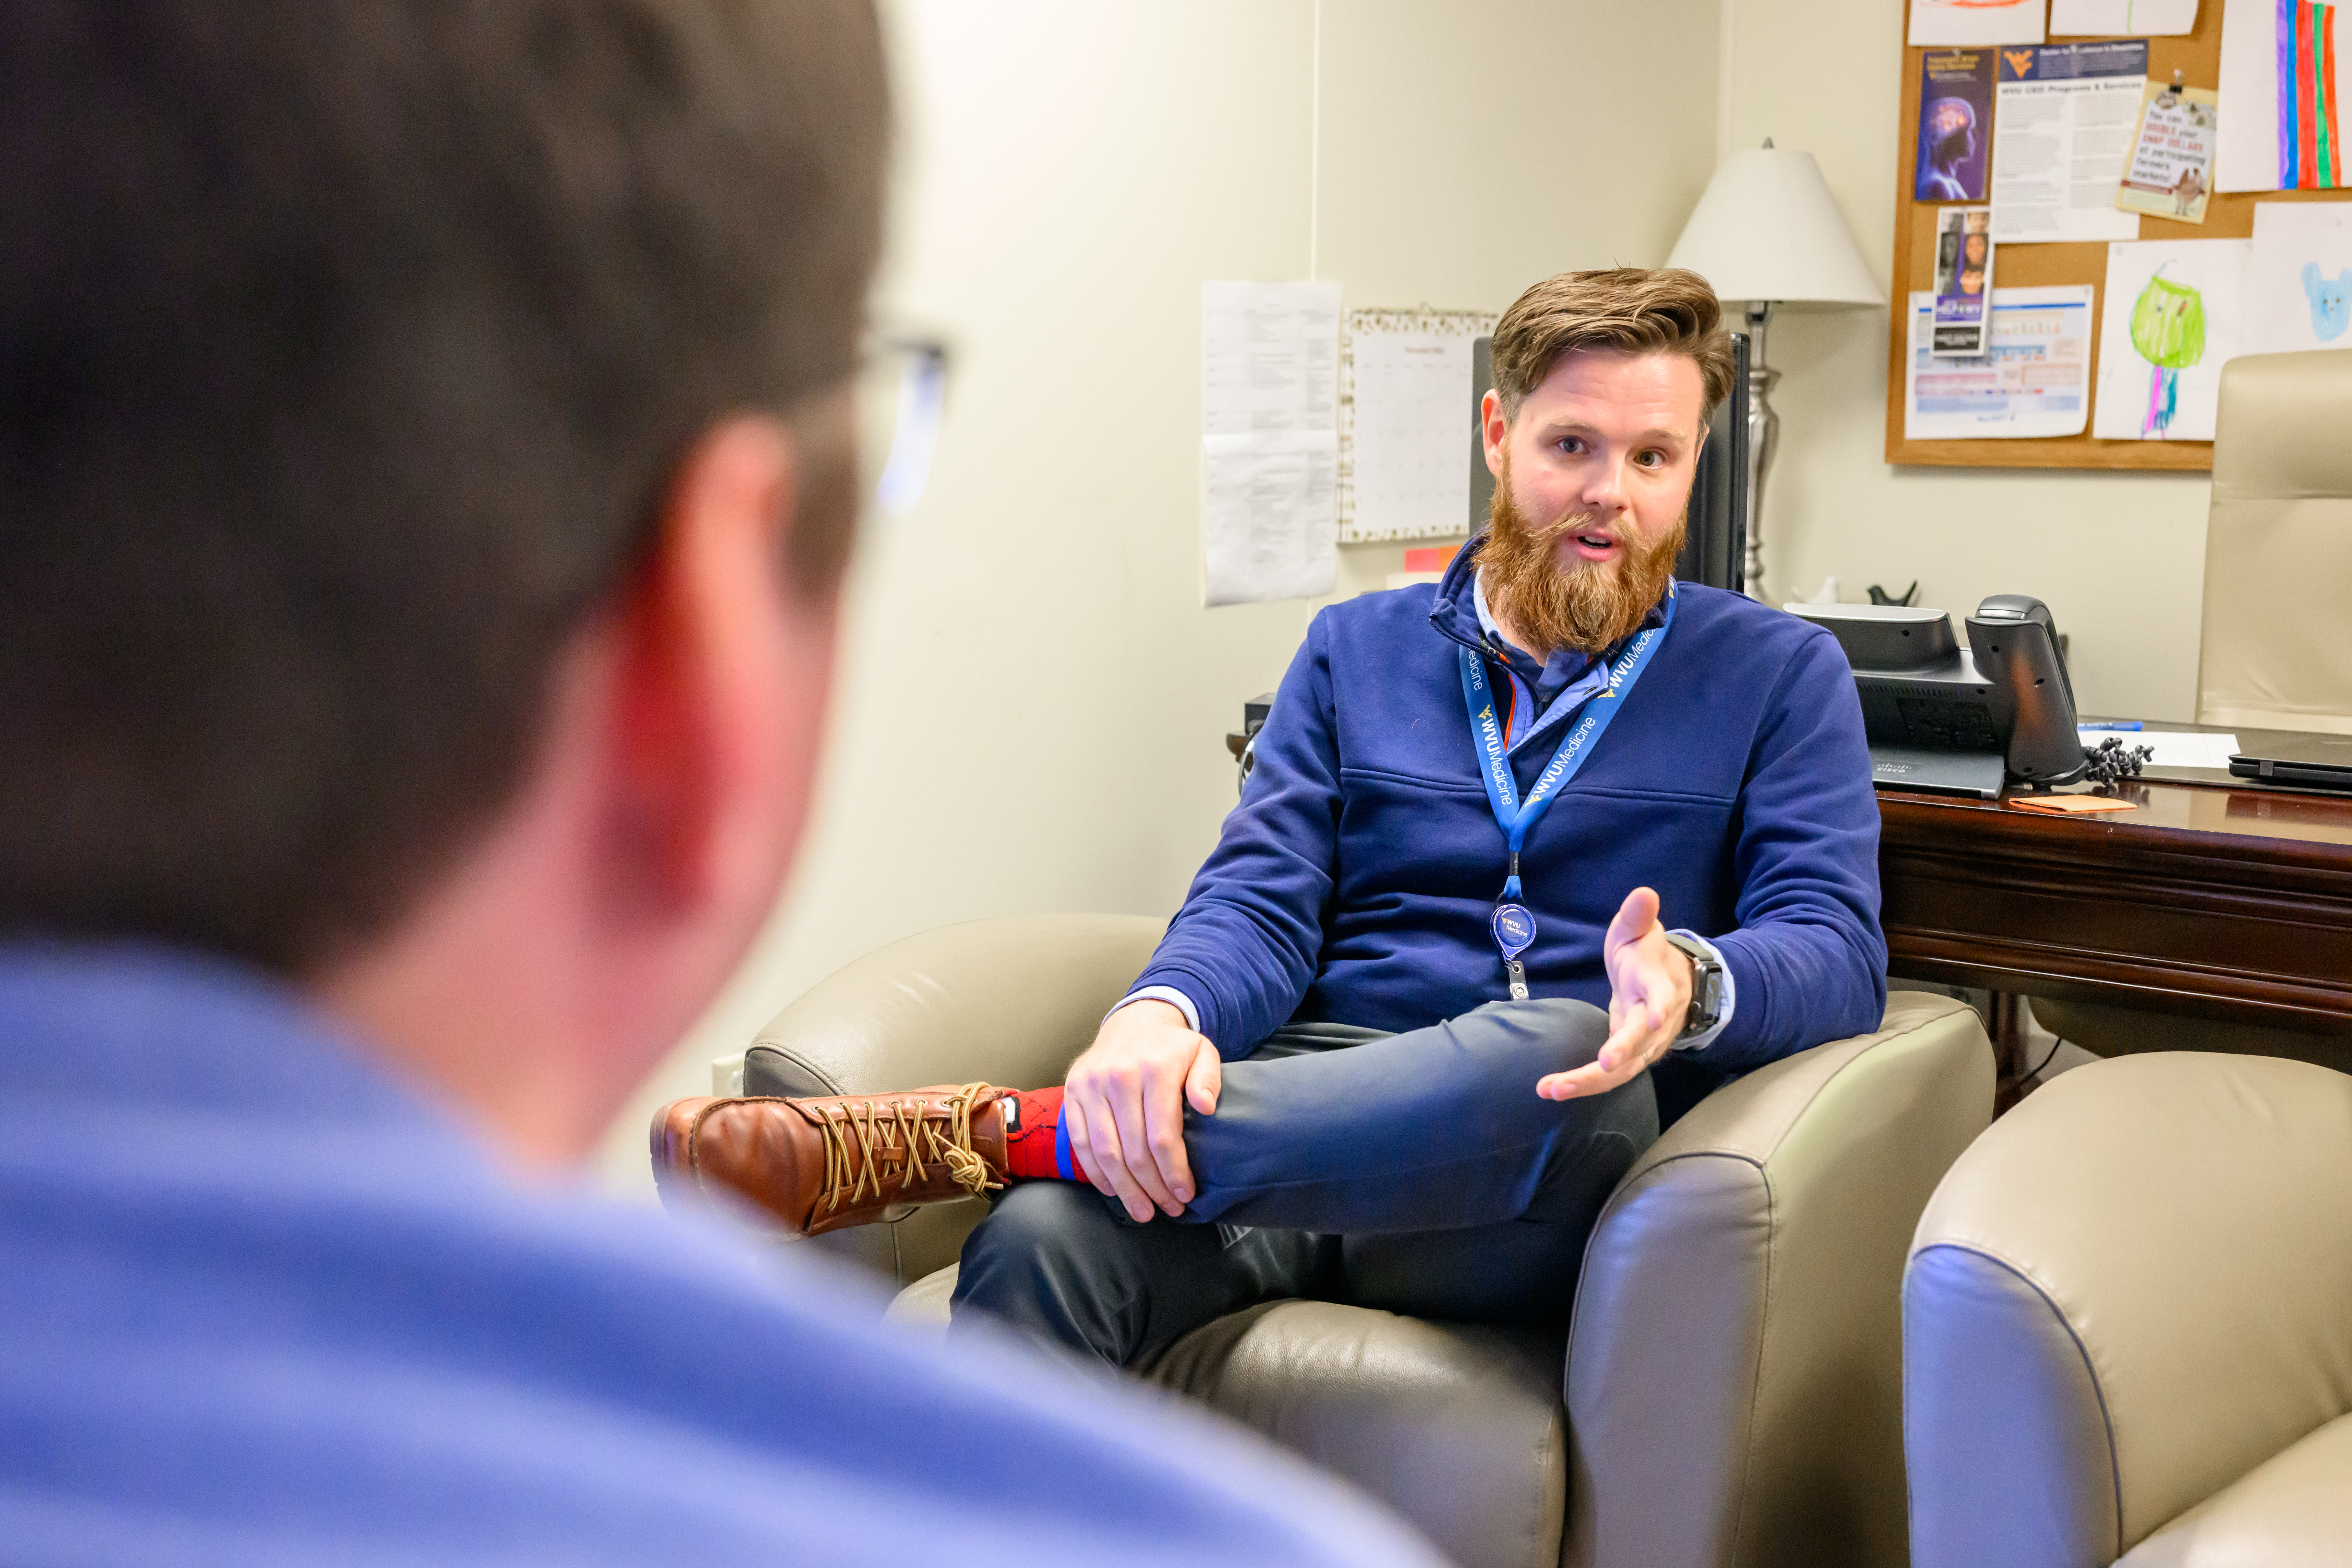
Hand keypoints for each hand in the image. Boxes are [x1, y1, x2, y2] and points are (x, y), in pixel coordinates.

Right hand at [1061, 1000, 1221, 1221]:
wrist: (1134, 1021)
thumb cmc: (1172, 1048)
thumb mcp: (1202, 1052)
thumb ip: (1209, 1078)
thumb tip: (1206, 1107)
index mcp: (1154, 1069)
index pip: (1162, 1136)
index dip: (1174, 1172)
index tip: (1185, 1195)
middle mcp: (1119, 1076)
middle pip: (1134, 1150)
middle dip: (1153, 1188)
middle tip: (1167, 1210)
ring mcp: (1091, 1085)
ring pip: (1105, 1152)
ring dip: (1125, 1189)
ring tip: (1142, 1211)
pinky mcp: (1072, 1092)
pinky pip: (1081, 1142)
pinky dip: (1095, 1172)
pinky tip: (1113, 1190)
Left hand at [1535, 886, 1691, 1100]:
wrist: (1668, 982)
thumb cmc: (1646, 953)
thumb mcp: (1640, 930)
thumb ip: (1639, 916)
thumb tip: (1644, 893)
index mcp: (1659, 985)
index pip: (1662, 997)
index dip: (1658, 1007)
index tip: (1650, 1018)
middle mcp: (1657, 1020)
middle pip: (1642, 1041)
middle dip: (1621, 1053)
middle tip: (1600, 1064)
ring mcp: (1646, 1043)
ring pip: (1624, 1069)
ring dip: (1590, 1081)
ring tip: (1550, 1089)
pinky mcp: (1632, 1057)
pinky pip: (1610, 1076)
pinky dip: (1584, 1084)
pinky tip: (1553, 1089)